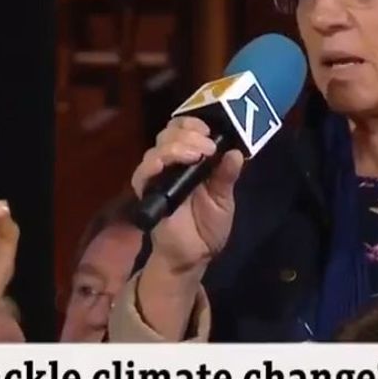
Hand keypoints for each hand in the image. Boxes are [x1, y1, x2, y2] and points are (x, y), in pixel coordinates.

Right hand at [131, 116, 244, 274]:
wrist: (193, 255)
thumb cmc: (208, 226)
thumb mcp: (224, 199)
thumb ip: (227, 176)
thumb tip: (236, 153)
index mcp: (191, 159)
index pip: (184, 129)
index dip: (193, 123)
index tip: (209, 130)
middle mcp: (171, 163)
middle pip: (169, 133)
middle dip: (188, 134)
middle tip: (207, 147)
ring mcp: (157, 176)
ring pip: (156, 149)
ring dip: (175, 147)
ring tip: (195, 156)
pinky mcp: (146, 192)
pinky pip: (141, 174)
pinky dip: (150, 166)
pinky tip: (163, 166)